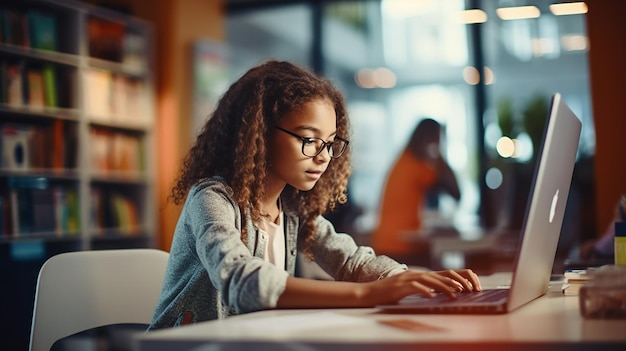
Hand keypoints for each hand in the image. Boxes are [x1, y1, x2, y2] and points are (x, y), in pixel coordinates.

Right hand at [359, 269, 481, 305]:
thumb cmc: (388, 293)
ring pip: (429, 280)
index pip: (442, 274)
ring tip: (455, 294)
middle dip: (455, 282)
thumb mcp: (408, 289)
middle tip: (468, 290)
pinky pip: (414, 287)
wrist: (369, 292)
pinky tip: (431, 296)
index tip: (468, 287)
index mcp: (418, 274)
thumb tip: (437, 292)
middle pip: (439, 275)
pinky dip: (424, 291)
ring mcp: (406, 279)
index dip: (456, 278)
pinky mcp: (399, 286)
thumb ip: (422, 288)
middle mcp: (415, 274)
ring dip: (443, 287)